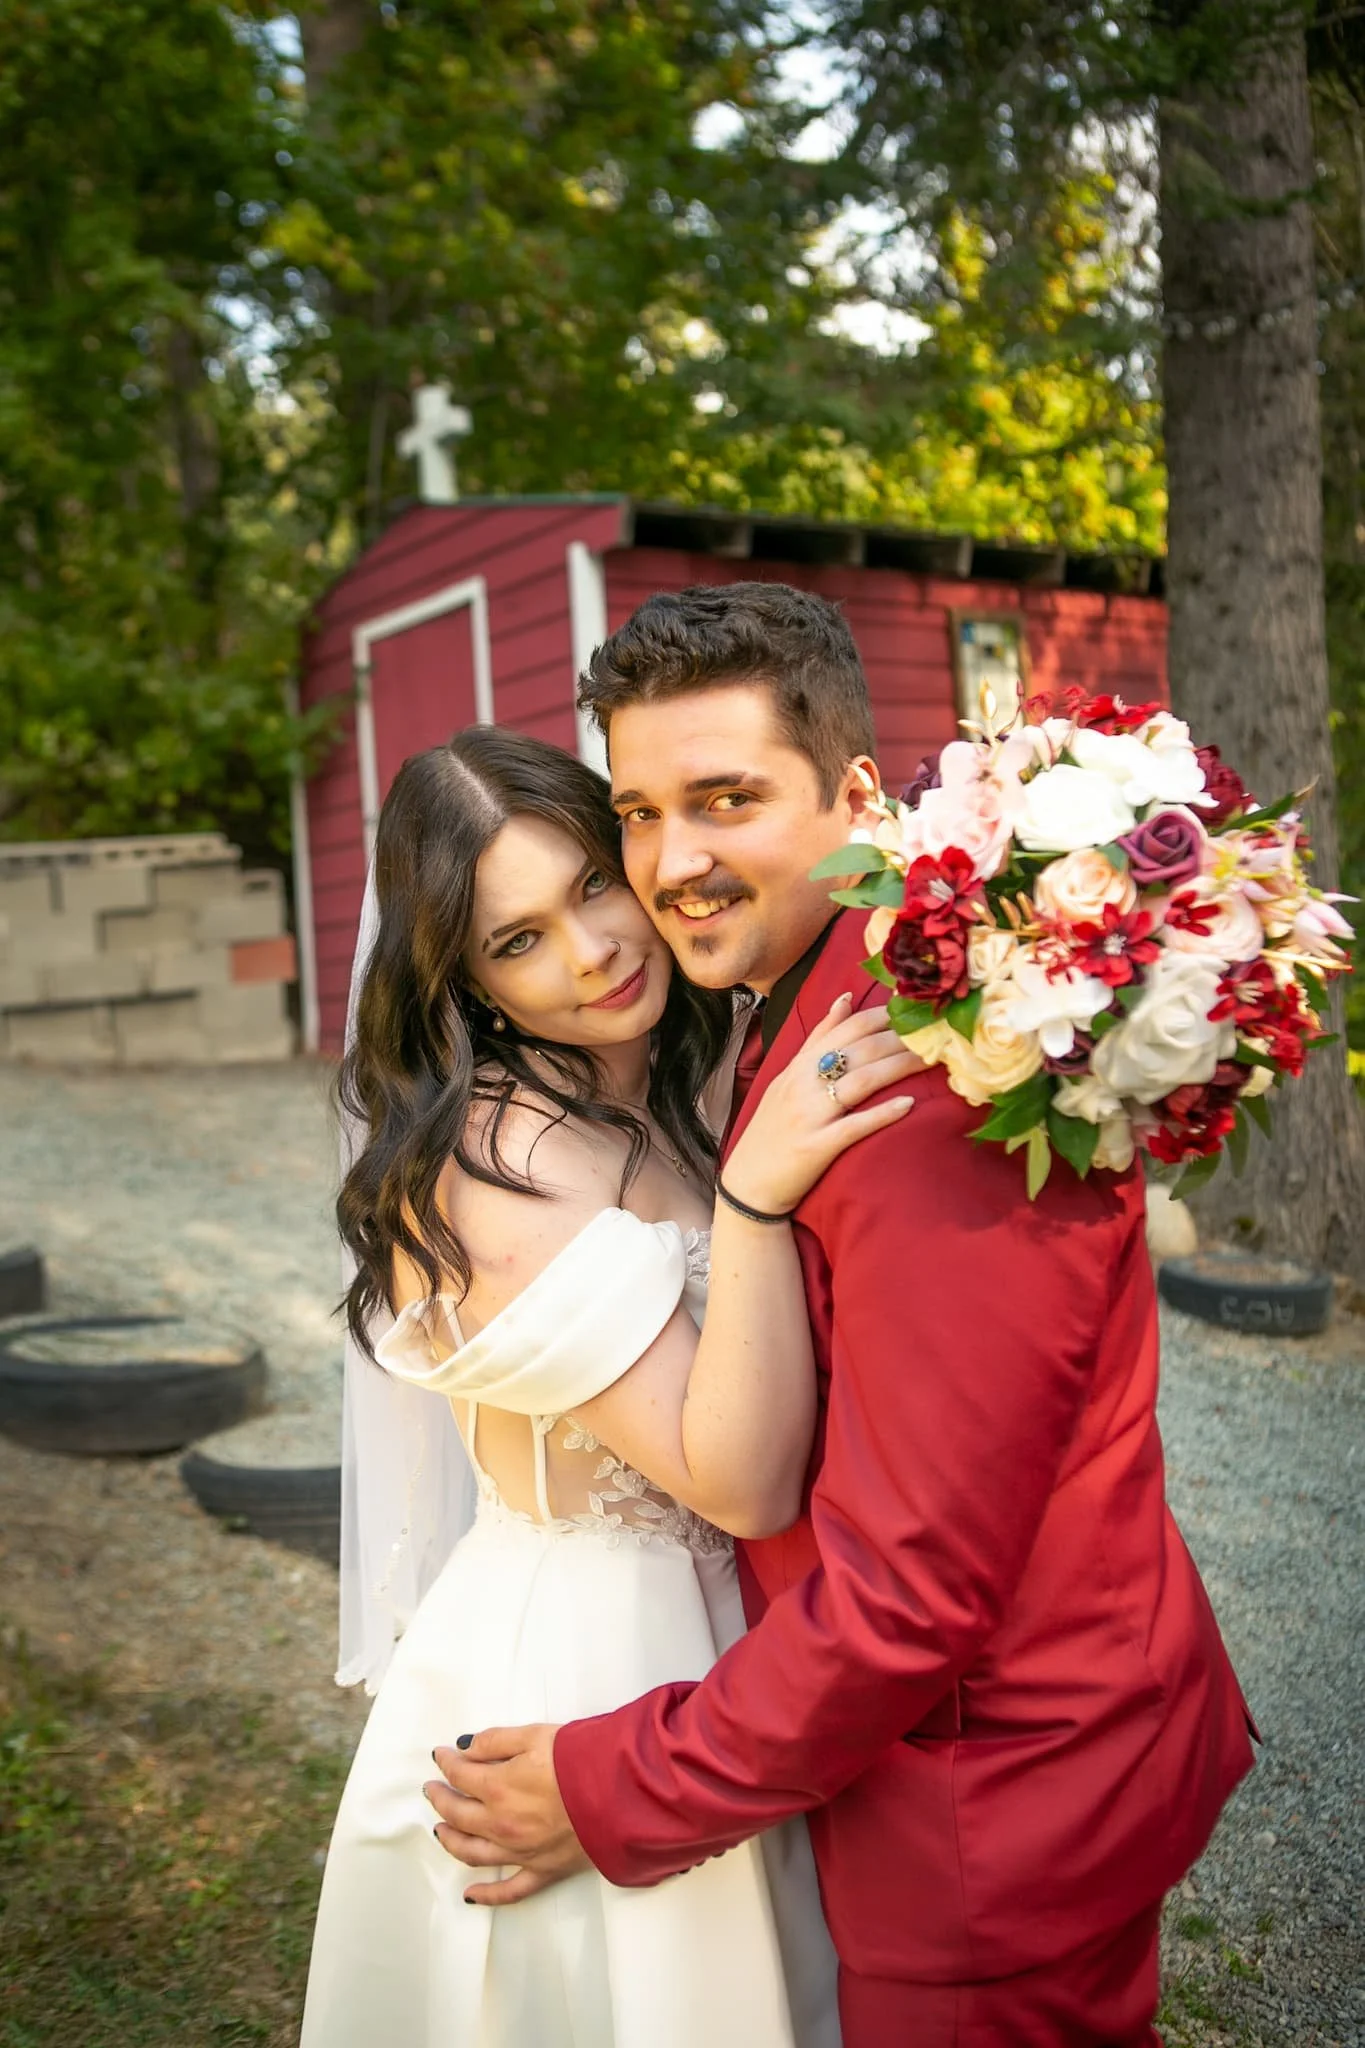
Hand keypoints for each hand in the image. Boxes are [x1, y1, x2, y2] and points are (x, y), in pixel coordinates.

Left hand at [424, 1724, 590, 1905]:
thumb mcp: (534, 1735)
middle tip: (432, 1790)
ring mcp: (519, 1852)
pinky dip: (486, 1895)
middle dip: (440, 1799)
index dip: (447, 1762)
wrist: (619, 1794)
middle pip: (458, 1814)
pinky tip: (470, 1895)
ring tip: (440, 1830)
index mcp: (497, 1787)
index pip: (460, 1774)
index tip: (441, 1756)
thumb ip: (495, 1741)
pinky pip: (509, 1890)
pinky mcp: (542, 1871)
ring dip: (451, 1841)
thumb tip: (465, 1748)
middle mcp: (500, 1824)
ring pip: (472, 1853)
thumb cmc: (580, 1760)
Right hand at [725, 993, 921, 1215]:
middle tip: (932, 1033)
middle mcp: (802, 1084)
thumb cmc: (773, 1129)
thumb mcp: (788, 1077)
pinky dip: (883, 1114)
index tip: (910, 1010)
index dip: (881, 1016)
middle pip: (858, 1050)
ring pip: (861, 1081)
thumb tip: (845, 1000)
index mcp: (798, 1066)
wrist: (749, 1182)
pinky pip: (855, 1125)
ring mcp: (810, 1115)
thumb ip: (817, 1040)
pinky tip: (909, 1105)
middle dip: (899, 1038)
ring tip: (930, 1060)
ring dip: (899, 1067)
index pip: (844, 1028)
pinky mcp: (817, 1146)